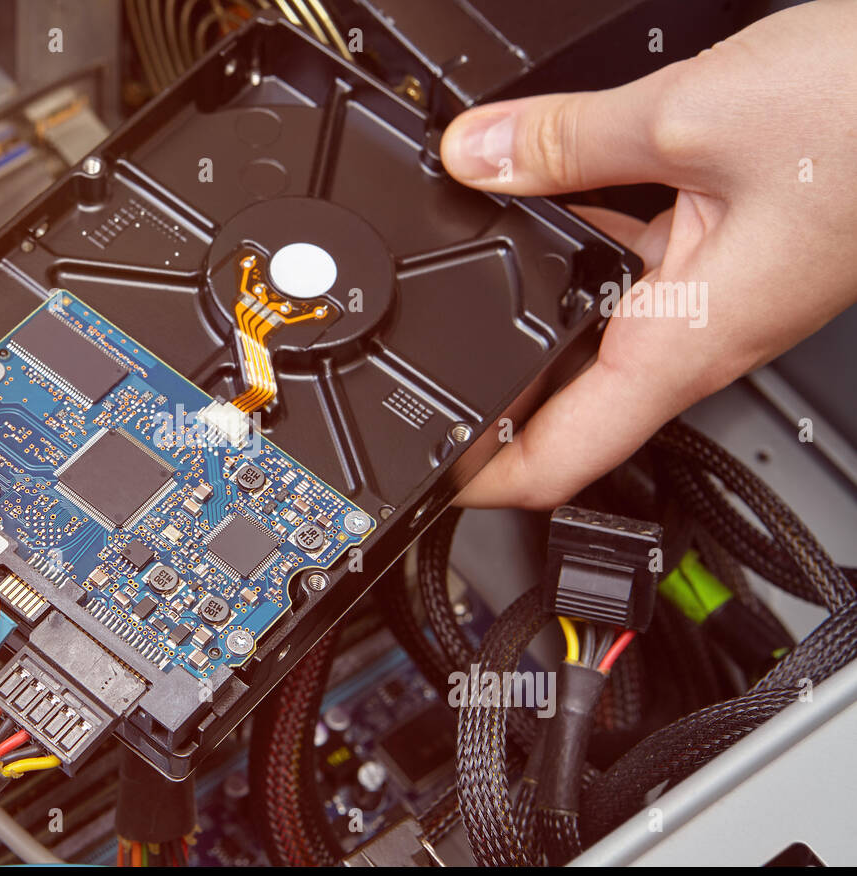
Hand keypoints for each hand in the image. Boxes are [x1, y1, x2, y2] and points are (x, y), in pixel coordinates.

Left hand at [440, 0, 856, 508]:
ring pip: (598, 329)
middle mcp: (698, 335)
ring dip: (529, 316)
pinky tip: (547, 202)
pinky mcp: (729, 252)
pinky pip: (634, 271)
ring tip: (458, 288)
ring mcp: (713, 296)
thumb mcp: (689, 117)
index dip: (486, 483)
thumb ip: (568, 142)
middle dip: (492, 394)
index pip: (563, 457)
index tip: (434, 482)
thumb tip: (481, 155)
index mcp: (683, 341)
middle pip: (570, 402)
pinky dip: (580, 247)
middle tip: (420, 376)